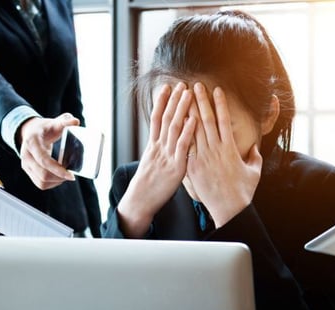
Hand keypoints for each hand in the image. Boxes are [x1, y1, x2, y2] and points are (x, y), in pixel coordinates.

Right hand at [18, 113, 78, 189]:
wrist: (31, 132)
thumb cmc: (44, 128)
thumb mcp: (53, 122)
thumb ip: (65, 121)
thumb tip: (75, 122)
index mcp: (32, 143)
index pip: (44, 160)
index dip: (58, 170)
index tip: (71, 175)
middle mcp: (26, 156)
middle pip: (43, 175)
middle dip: (59, 178)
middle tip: (71, 175)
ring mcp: (26, 165)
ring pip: (42, 182)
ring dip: (56, 181)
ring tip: (65, 175)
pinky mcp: (28, 172)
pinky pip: (40, 184)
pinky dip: (52, 183)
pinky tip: (59, 177)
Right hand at [116, 82, 195, 237]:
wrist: (140, 201)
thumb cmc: (148, 185)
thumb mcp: (151, 163)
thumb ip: (159, 151)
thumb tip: (164, 141)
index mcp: (153, 146)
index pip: (156, 118)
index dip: (161, 102)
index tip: (166, 87)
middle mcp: (158, 147)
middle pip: (165, 118)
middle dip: (173, 100)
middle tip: (181, 84)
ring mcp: (166, 156)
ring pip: (173, 128)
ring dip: (181, 109)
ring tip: (188, 93)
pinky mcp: (175, 167)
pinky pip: (182, 147)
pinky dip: (187, 132)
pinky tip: (193, 120)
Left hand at [185, 83, 261, 227]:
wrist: (230, 209)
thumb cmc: (243, 192)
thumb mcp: (254, 171)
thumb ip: (254, 157)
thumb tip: (255, 147)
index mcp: (230, 148)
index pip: (224, 120)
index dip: (219, 103)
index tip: (215, 90)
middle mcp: (215, 150)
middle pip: (206, 120)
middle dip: (200, 101)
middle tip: (195, 85)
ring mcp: (203, 158)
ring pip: (193, 130)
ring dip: (188, 113)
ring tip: (182, 98)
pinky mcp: (192, 167)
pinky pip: (185, 147)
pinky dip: (180, 134)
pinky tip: (174, 122)